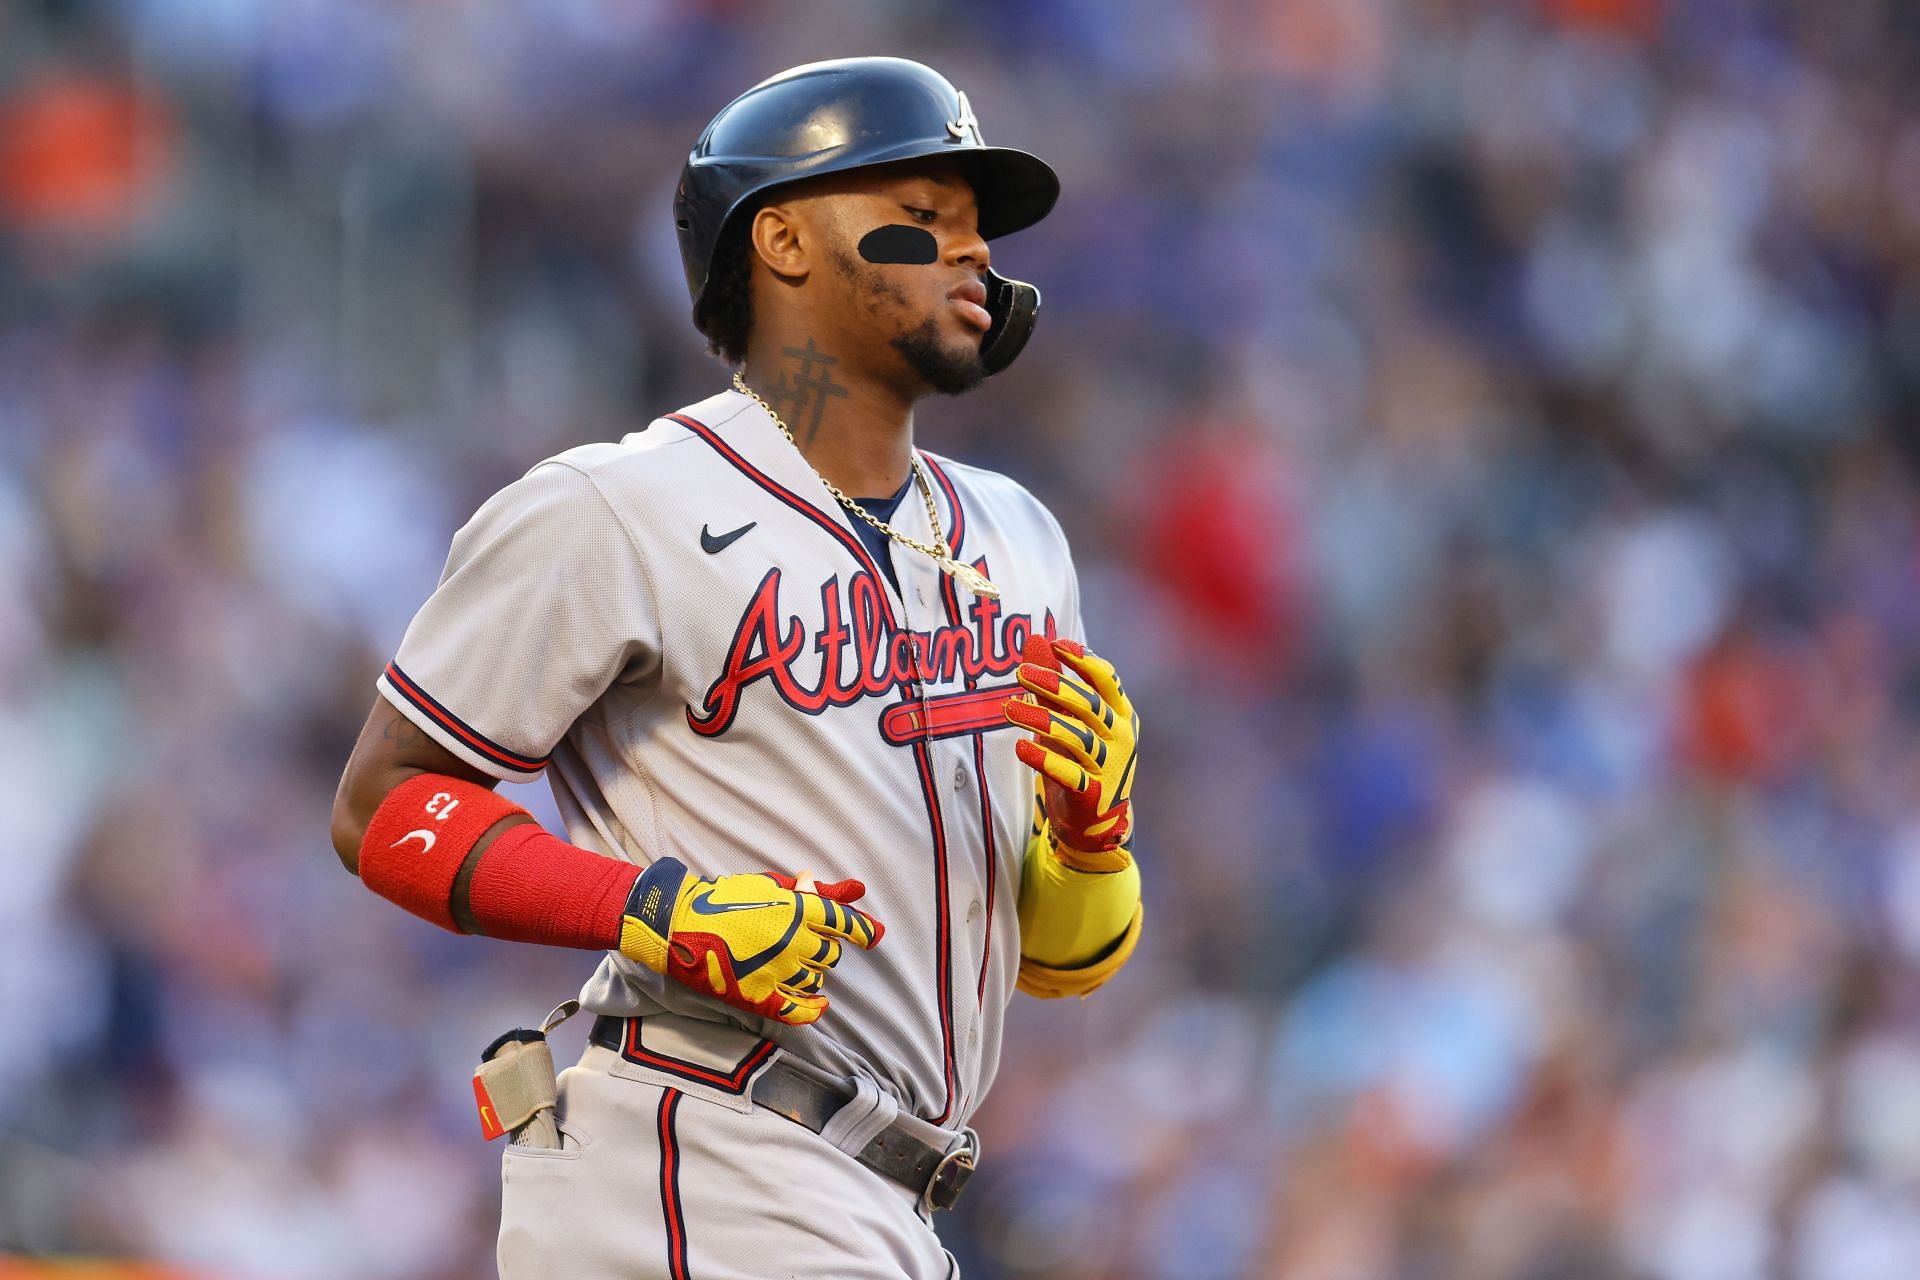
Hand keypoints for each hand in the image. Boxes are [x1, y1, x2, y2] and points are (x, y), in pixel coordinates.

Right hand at [618, 858, 882, 1025]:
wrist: (679, 923)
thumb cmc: (725, 897)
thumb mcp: (772, 885)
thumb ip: (817, 891)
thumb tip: (857, 889)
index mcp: (797, 911)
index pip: (845, 924)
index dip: (863, 931)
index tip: (874, 936)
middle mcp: (792, 942)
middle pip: (831, 954)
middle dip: (824, 948)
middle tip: (804, 941)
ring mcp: (776, 972)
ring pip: (815, 980)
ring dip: (812, 973)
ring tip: (792, 963)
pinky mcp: (758, 996)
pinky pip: (797, 1010)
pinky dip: (812, 1010)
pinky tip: (819, 1005)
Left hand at [1004, 636, 1139, 872]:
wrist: (1096, 822)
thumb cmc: (1082, 759)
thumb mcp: (1070, 719)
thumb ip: (1055, 683)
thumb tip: (1035, 639)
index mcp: (1121, 714)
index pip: (1107, 679)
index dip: (1083, 660)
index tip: (1056, 643)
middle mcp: (1121, 738)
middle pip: (1089, 705)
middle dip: (1055, 685)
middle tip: (1021, 672)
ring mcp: (1110, 766)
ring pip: (1077, 737)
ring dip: (1041, 720)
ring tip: (1008, 709)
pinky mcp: (1093, 793)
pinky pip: (1069, 773)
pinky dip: (1044, 760)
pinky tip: (1021, 748)